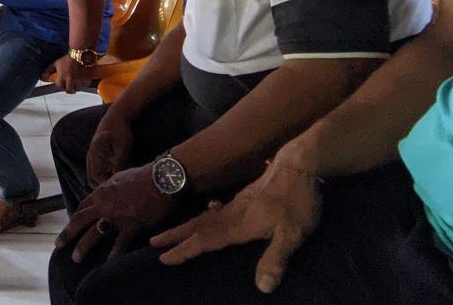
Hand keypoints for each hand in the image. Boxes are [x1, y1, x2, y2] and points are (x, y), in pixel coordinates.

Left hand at [51, 54, 93, 93]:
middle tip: (70, 86)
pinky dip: (84, 83)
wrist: (79, 54)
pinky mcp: (87, 79)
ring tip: (76, 81)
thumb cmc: (67, 58)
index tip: (62, 84)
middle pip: (69, 90)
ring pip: (77, 88)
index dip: (61, 86)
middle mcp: (71, 79)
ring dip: (76, 86)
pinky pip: (85, 85)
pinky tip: (82, 79)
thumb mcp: (56, 63)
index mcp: (62, 76)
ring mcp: (79, 80)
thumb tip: (42, 76)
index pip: (60, 87)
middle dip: (69, 89)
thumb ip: (48, 70)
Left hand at [56, 163, 176, 262]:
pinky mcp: (130, 225)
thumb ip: (113, 186)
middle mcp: (104, 204)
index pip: (84, 205)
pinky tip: (108, 264)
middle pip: (80, 220)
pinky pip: (120, 243)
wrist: (161, 179)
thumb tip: (111, 190)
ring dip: (83, 247)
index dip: (76, 216)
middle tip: (59, 245)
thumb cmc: (145, 175)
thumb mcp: (122, 177)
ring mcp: (115, 216)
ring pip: (94, 234)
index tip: (71, 224)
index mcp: (102, 191)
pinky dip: (114, 254)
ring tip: (76, 259)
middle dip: (68, 233)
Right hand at [86, 101, 142, 185]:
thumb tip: (118, 179)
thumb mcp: (122, 147)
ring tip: (120, 185)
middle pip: (93, 180)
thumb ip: (119, 163)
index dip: (105, 185)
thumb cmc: (120, 130)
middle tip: (119, 190)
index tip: (118, 187)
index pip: (95, 178)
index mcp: (94, 154)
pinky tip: (119, 177)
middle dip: (104, 187)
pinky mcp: (99, 157)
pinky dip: (107, 177)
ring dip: (105, 182)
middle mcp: (91, 157)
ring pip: (96, 177)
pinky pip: (100, 172)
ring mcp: (94, 158)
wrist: (117, 116)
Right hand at [149, 156, 324, 293]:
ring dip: (187, 226)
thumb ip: (275, 259)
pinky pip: (218, 208)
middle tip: (152, 241)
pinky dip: (207, 214)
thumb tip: (262, 288)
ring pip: (205, 216)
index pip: (206, 241)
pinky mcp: (246, 196)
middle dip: (175, 236)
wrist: (299, 163)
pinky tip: (211, 209)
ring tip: (173, 232)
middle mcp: (232, 213)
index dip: (185, 250)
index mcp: (239, 225)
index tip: (163, 258)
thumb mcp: (292, 234)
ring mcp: (238, 203)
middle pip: (198, 227)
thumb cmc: (297, 200)